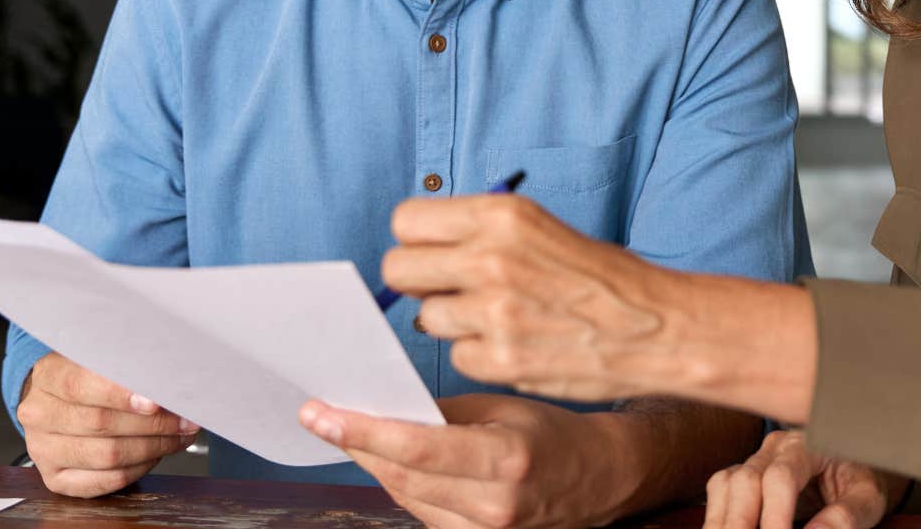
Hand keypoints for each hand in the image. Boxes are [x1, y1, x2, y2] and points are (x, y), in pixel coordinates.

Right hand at [16, 352, 198, 496]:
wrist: (56, 400)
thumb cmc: (89, 376)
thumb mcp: (101, 357)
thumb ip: (127, 366)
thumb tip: (167, 381)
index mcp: (47, 376)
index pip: (79, 385)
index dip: (119, 394)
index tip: (155, 400)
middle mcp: (39, 414)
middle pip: (100, 423)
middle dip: (153, 423)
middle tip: (185, 419)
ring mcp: (43, 450)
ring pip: (106, 455)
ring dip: (153, 447)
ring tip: (178, 436)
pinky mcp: (55, 479)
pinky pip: (104, 481)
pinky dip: (138, 469)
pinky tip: (156, 454)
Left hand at [299, 393, 630, 528]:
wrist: (599, 479)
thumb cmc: (554, 434)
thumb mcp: (504, 407)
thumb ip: (445, 413)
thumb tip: (385, 407)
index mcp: (506, 459)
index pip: (417, 449)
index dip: (363, 431)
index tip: (321, 414)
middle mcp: (494, 504)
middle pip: (402, 477)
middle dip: (357, 444)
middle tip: (322, 417)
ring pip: (406, 498)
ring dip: (374, 465)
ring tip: (350, 433)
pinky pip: (422, 514)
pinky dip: (402, 486)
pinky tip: (389, 461)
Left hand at [384, 195, 679, 403]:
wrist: (656, 325)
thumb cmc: (600, 276)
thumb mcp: (540, 227)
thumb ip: (480, 232)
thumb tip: (422, 248)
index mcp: (501, 216)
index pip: (406, 220)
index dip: (418, 239)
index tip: (436, 252)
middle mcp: (491, 258)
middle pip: (399, 269)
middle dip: (420, 281)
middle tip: (452, 289)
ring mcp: (493, 312)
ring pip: (426, 317)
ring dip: (453, 321)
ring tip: (497, 318)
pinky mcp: (500, 359)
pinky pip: (456, 356)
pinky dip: (479, 354)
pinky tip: (514, 344)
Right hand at [705, 430, 905, 528]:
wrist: (852, 471)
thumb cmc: (860, 482)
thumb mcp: (868, 498)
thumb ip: (847, 515)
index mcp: (808, 445)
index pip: (780, 477)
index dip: (774, 516)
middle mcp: (775, 448)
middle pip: (744, 480)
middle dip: (740, 522)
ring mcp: (756, 460)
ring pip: (725, 484)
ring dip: (723, 522)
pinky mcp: (744, 477)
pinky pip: (719, 493)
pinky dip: (719, 519)